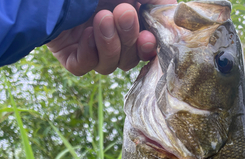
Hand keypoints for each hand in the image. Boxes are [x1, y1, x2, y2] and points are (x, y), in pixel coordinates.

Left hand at [47, 0, 175, 75]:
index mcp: (125, 19)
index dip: (149, 48)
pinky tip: (84, 32)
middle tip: (124, 13)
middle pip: (128, 59)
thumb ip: (154, 0)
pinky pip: (84, 67)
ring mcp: (87, 46)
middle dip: (129, 39)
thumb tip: (176, 15)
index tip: (151, 38)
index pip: (144, 46)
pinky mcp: (68, 55)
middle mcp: (108, 35)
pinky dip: (88, 53)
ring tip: (101, 18)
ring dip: (110, 45)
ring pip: (108, 66)